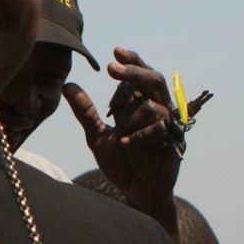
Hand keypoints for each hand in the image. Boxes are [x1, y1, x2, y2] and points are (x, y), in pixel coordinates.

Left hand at [63, 48, 182, 220]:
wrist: (135, 193)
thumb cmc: (121, 162)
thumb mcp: (97, 136)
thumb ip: (86, 112)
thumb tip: (68, 85)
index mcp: (143, 103)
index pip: (141, 74)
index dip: (132, 61)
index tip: (115, 50)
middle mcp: (159, 110)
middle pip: (155, 80)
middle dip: (134, 72)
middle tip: (111, 68)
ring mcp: (169, 126)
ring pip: (154, 106)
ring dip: (131, 118)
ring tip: (118, 134)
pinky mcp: (175, 143)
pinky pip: (159, 130)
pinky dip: (138, 136)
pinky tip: (124, 143)